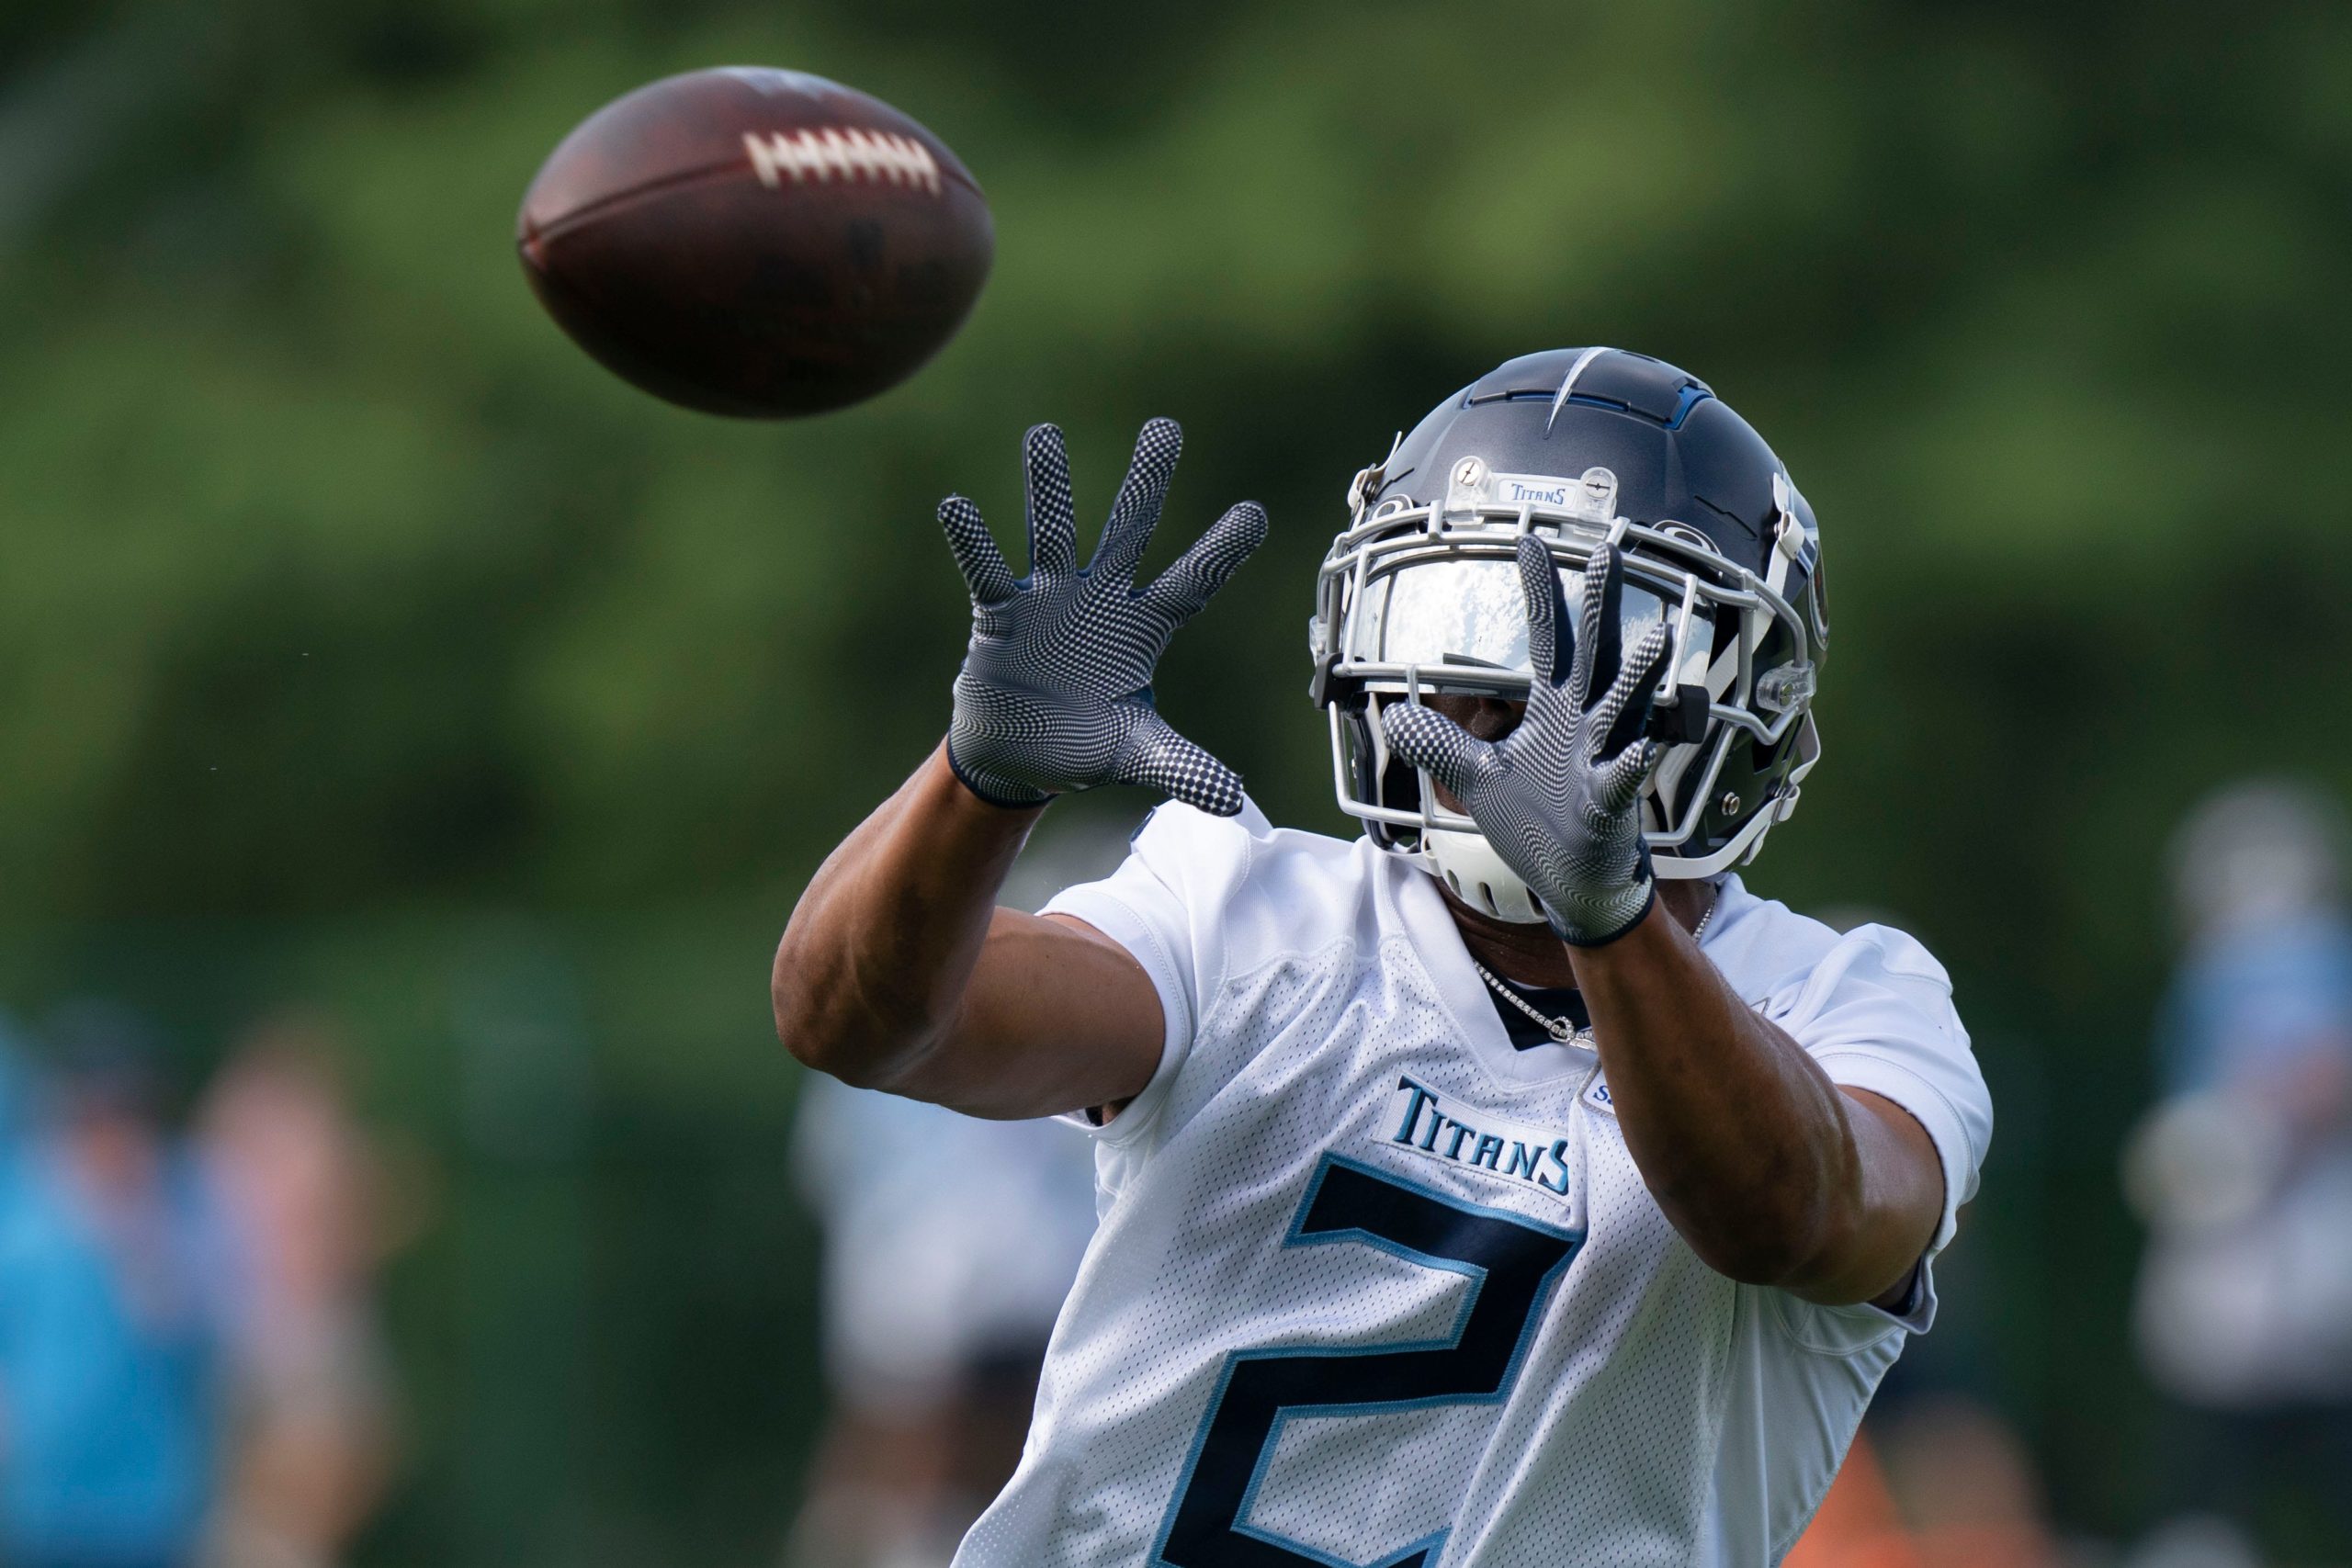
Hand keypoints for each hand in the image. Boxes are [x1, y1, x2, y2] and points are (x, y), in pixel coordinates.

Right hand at [940, 419, 1265, 813]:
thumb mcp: (1138, 754)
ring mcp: (1048, 600)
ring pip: (1052, 532)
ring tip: (1043, 435)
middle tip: (1165, 428)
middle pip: (1129, 531)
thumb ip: (1184, 767)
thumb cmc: (1085, 741)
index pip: (1191, 582)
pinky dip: (973, 542)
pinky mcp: (1000, 616)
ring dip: (1047, 487)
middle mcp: (1099, 599)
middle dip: (1146, 482)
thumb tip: (1234, 800)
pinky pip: (986, 573)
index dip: (1221, 550)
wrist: (1019, 758)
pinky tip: (956, 506)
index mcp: (1143, 627)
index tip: (1255, 512)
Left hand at [1381, 537, 1671, 943]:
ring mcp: (1603, 759)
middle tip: (1610, 551)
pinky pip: (1622, 780)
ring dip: (1638, 675)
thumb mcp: (1477, 778)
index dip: (1538, 591)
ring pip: (1624, 708)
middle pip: (1594, 653)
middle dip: (1601, 605)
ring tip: (1656, 635)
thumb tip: (1397, 715)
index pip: (1547, 638)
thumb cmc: (1536, 823)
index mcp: (1554, 709)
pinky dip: (1629, 765)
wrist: (1571, 881)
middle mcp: (1585, 723)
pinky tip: (1637, 749)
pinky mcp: (1609, 804)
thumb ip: (1441, 744)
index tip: (1529, 540)